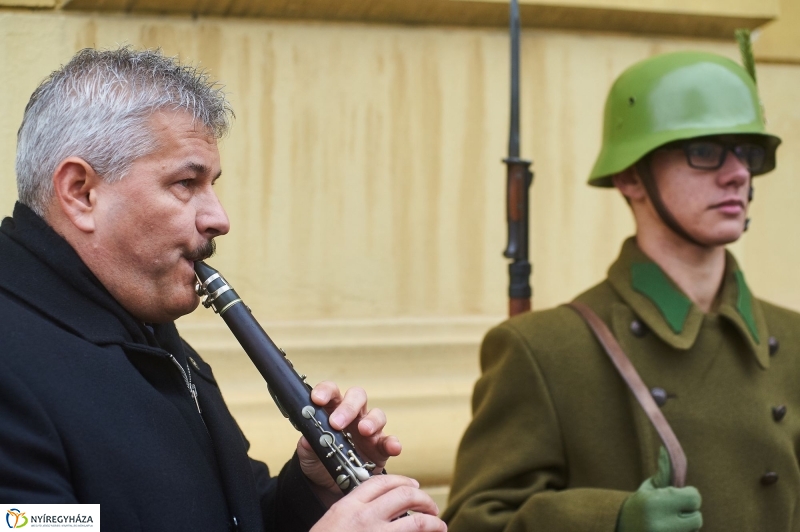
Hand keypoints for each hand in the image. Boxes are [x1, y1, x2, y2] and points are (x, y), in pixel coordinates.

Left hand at [297, 381, 401, 497]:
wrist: (328, 486)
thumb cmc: (319, 460)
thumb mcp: (308, 454)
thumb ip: (307, 445)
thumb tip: (308, 439)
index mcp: (333, 410)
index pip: (332, 392)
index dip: (325, 391)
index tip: (317, 399)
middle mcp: (353, 416)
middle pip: (357, 397)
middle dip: (348, 407)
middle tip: (337, 423)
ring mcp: (369, 430)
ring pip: (376, 415)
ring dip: (371, 421)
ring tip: (364, 431)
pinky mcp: (381, 448)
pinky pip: (389, 441)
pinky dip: (393, 442)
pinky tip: (392, 447)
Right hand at [310, 474, 446, 531]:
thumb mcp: (332, 523)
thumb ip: (353, 512)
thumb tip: (377, 509)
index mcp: (348, 506)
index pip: (381, 482)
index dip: (402, 481)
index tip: (413, 486)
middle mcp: (364, 517)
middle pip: (404, 494)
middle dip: (423, 498)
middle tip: (431, 507)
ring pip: (416, 521)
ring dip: (433, 522)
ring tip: (439, 525)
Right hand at [617, 447, 701, 531]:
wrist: (623, 530)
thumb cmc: (639, 505)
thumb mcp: (649, 488)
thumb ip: (663, 473)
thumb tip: (666, 450)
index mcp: (654, 503)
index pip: (694, 498)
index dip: (689, 495)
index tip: (680, 495)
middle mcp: (660, 524)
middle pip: (697, 518)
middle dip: (689, 513)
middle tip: (675, 510)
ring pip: (694, 529)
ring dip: (687, 525)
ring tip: (669, 521)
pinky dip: (683, 531)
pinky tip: (668, 529)